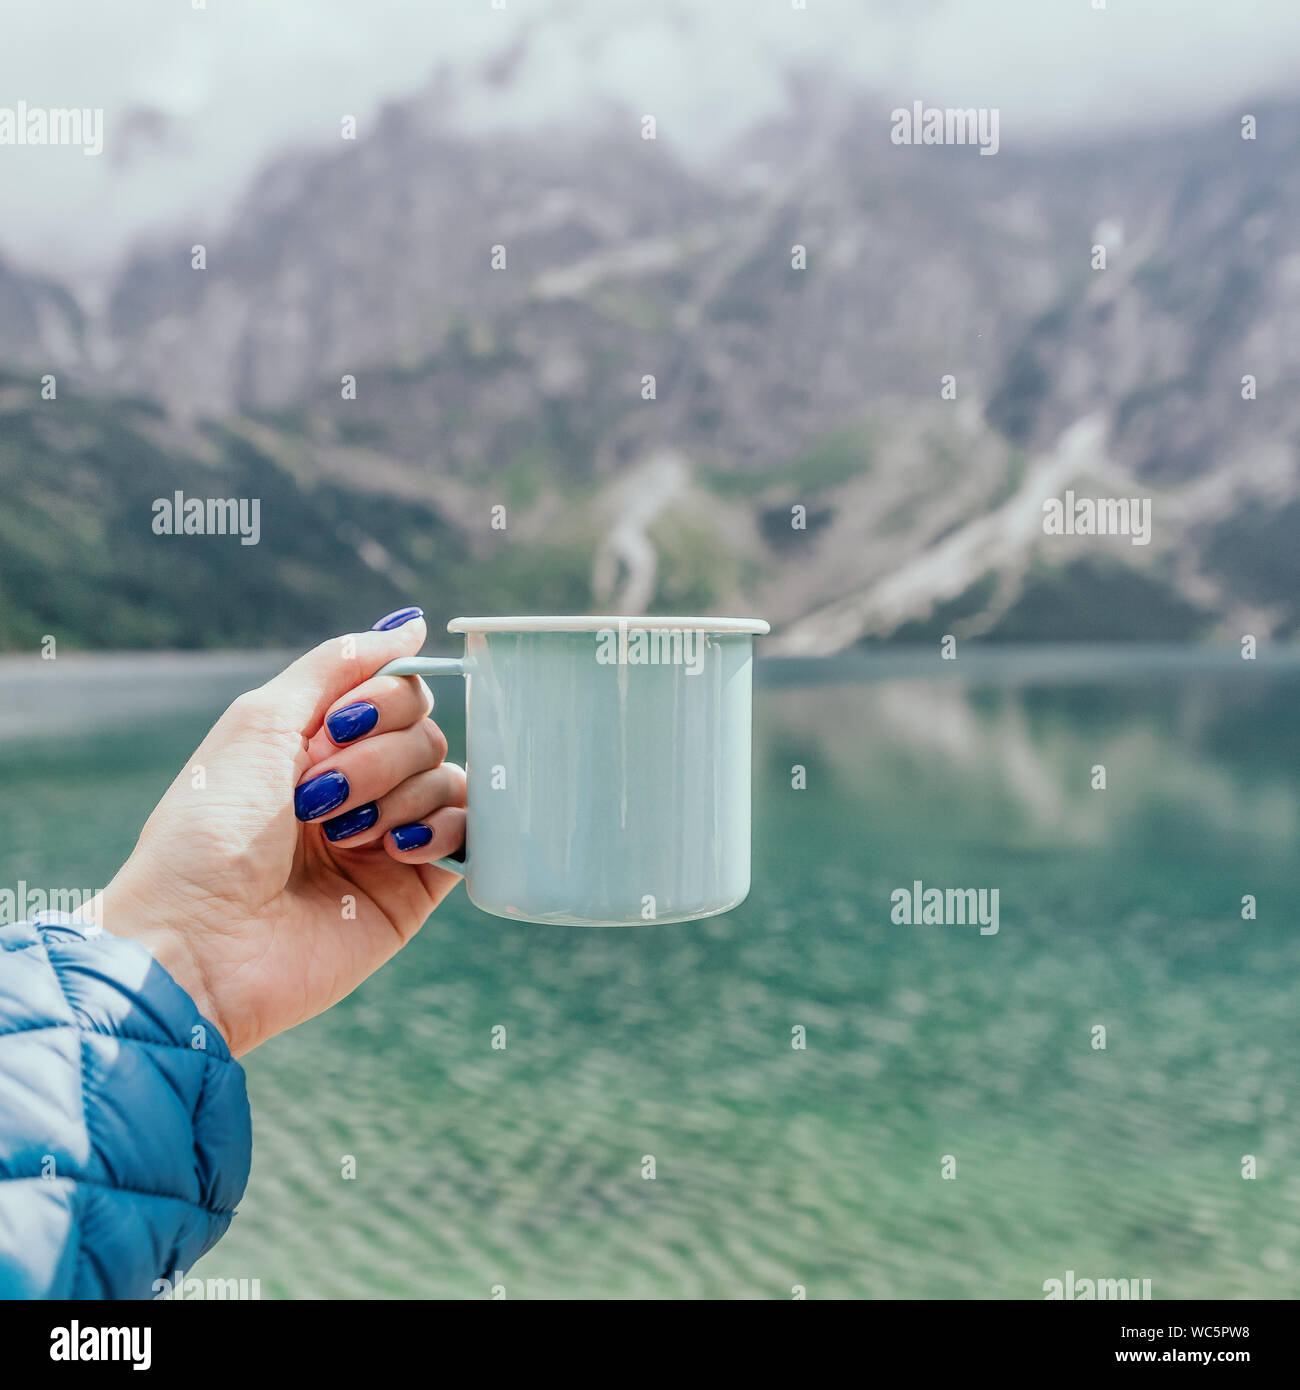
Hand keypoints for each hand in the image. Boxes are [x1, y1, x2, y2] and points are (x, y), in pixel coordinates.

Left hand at [96, 608, 466, 1056]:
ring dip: (397, 796)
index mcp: (318, 745)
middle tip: (319, 800)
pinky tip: (393, 850)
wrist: (201, 943)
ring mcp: (390, 836)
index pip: (397, 691)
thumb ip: (338, 666)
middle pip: (426, 731)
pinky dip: (441, 828)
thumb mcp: (261, 720)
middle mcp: (359, 786)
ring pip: (449, 777)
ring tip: (342, 838)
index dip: (382, 700)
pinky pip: (468, 833)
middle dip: (378, 757)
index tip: (336, 727)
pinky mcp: (416, 888)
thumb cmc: (210, 831)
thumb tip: (413, 623)